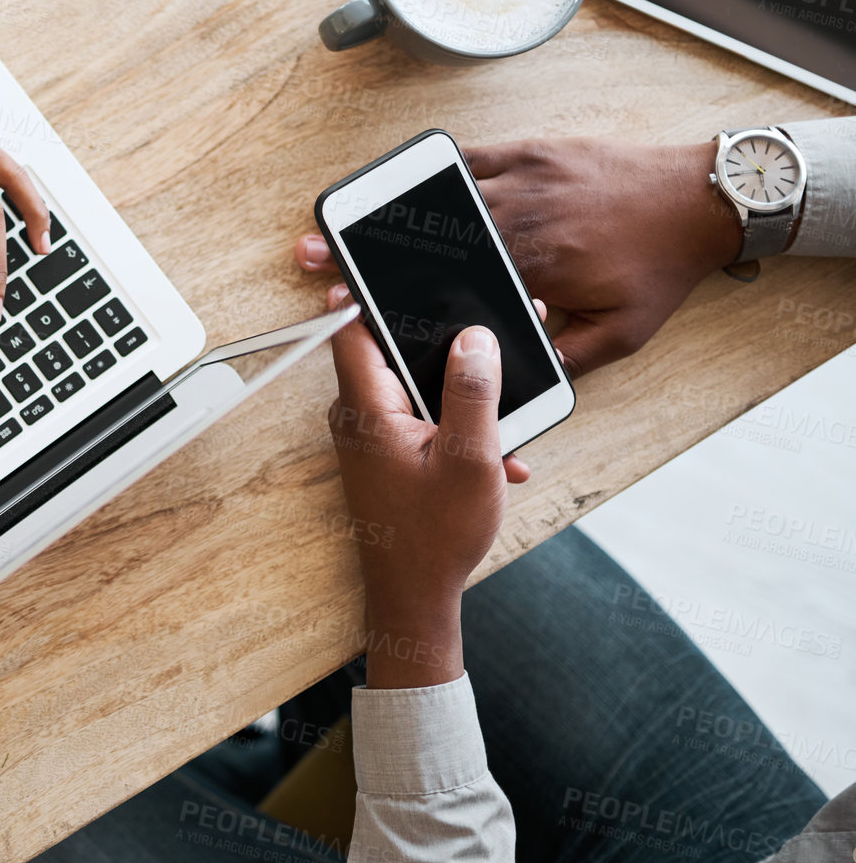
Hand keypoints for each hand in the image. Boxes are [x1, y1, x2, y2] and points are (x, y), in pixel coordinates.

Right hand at [295, 138, 741, 377]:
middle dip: (366, 246)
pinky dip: (436, 171)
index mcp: (534, 262)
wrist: (702, 199)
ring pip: (443, 195)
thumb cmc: (661, 267)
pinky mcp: (534, 150)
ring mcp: (525, 176)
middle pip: (427, 233)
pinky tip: (404, 182)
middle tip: (316, 252)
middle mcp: (521, 215)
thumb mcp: (624, 333)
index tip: (346, 296)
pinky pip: (472, 156)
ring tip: (342, 218)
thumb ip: (567, 359)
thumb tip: (515, 375)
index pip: (446, 277)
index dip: (390, 289)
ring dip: (389, 210)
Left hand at [321, 282, 531, 688]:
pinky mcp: (391, 452)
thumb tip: (475, 336)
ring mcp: (374, 435)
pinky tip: (500, 454)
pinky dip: (461, 426)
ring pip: (417, 385)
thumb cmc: (435, 537)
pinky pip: (425, 417)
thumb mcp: (470, 459)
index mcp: (368, 408)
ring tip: (509, 394)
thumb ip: (473, 392)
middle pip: (393, 349)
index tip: (399, 265)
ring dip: (463, 391)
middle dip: (445, 339)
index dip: (372, 293)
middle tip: (494, 328)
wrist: (415, 597)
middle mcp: (360, 415)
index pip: (353, 329)